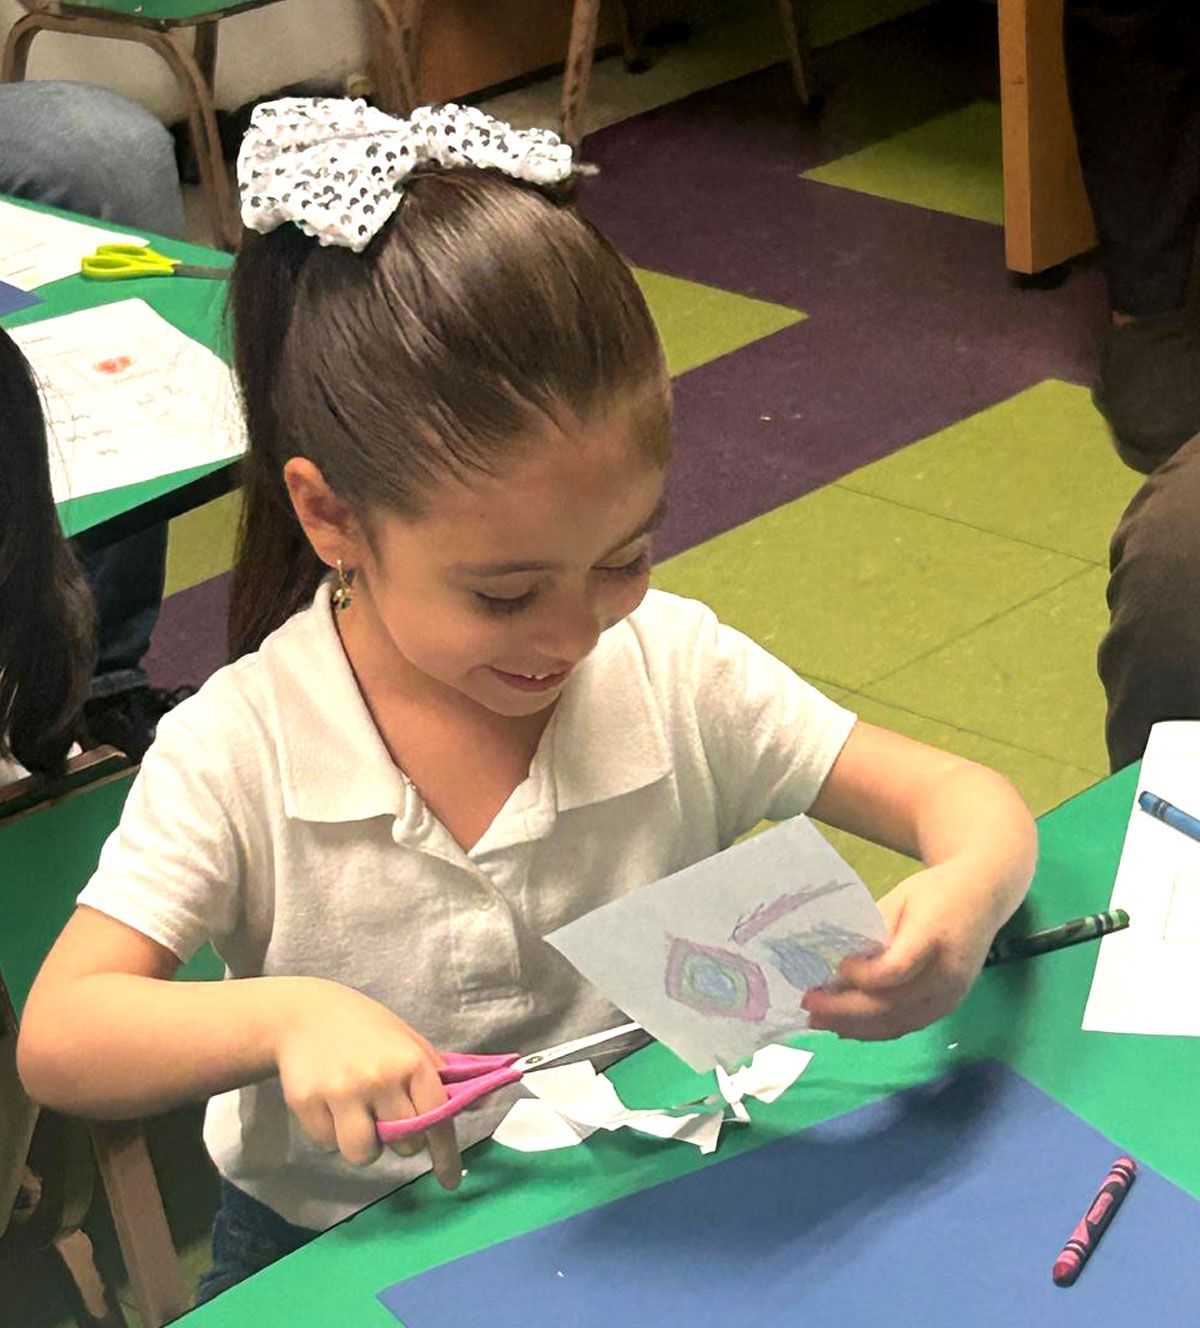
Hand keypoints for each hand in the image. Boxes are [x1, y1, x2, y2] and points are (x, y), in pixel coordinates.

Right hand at [272, 979, 460, 1186]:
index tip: (450, 1180)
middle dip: (400, 1138)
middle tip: (387, 1113)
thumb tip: (481, 1103)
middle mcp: (379, 1078)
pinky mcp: (306, 1102)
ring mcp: (341, 1092)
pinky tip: (329, 1104)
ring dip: (365, 1144)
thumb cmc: (368, 1030)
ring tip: (358, 1114)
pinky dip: (332, 1133)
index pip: (437, 1119)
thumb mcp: (410, 1043)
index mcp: (411, 1062)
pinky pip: (328, 1144)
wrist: (307, 1013)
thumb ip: (441, 1077)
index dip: (445, 1153)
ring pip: (364, 1154)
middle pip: (404, 1144)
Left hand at [801, 863, 998, 1040]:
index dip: (861, 975)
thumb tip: (834, 961)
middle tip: (808, 1004)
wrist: (984, 897)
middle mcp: (947, 973)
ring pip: (898, 1023)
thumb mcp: (900, 897)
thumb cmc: (935, 892)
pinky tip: (846, 1028)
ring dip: (854, 1027)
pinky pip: (908, 1026)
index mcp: (934, 937)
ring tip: (818, 1020)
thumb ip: (872, 929)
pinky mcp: (949, 1007)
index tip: (837, 965)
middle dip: (845, 1009)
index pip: (896, 970)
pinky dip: (875, 1030)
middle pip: (892, 1004)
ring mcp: (951, 995)